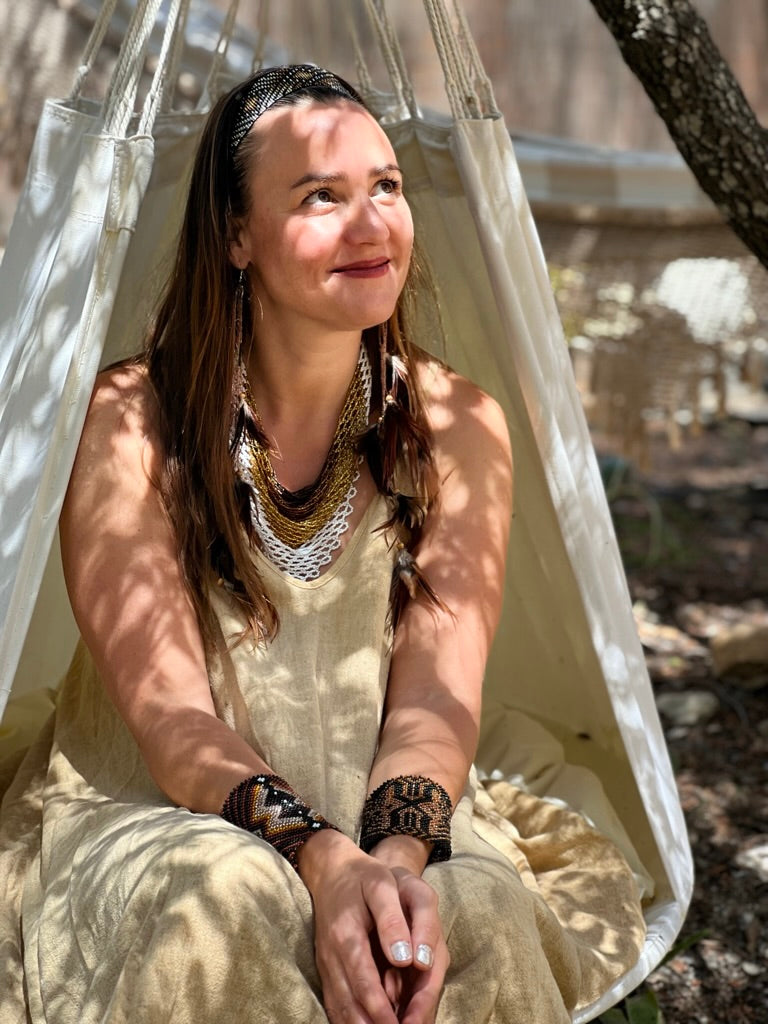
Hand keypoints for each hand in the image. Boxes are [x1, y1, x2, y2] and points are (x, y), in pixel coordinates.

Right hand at [297, 831, 447, 1023]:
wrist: (333, 869)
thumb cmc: (364, 875)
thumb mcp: (382, 884)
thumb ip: (393, 919)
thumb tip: (405, 957)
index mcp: (346, 934)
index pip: (363, 981)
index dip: (381, 1009)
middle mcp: (331, 955)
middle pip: (350, 1004)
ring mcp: (327, 964)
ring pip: (340, 1008)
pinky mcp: (328, 968)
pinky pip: (335, 1003)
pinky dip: (348, 1020)